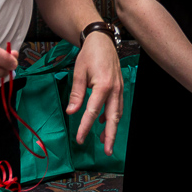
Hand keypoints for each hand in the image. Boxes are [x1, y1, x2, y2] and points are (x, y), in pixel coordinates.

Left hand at [67, 32, 123, 153]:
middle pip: (112, 117)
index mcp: (103, 85)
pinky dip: (112, 116)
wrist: (102, 40)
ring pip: (117, 113)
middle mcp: (114, 89)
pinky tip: (104, 123)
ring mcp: (119, 88)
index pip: (93, 111)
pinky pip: (117, 105)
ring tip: (105, 142)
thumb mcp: (79, 72)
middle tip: (108, 151)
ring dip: (112, 128)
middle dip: (110, 136)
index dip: (86, 127)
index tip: (80, 139)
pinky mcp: (119, 87)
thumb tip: (72, 111)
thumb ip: (76, 93)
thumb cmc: (90, 54)